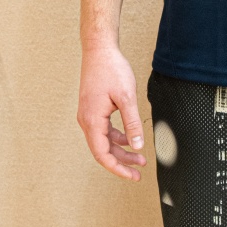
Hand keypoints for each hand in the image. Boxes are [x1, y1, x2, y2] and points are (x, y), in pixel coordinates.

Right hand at [77, 42, 147, 180]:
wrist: (99, 50)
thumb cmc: (111, 69)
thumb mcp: (127, 97)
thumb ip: (132, 123)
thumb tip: (137, 146)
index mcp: (92, 120)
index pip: (102, 154)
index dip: (117, 168)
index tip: (133, 176)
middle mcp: (86, 120)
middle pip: (103, 150)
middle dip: (122, 162)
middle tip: (140, 171)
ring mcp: (88, 115)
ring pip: (103, 141)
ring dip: (120, 150)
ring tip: (139, 157)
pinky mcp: (92, 109)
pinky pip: (103, 130)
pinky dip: (116, 137)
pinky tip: (129, 139)